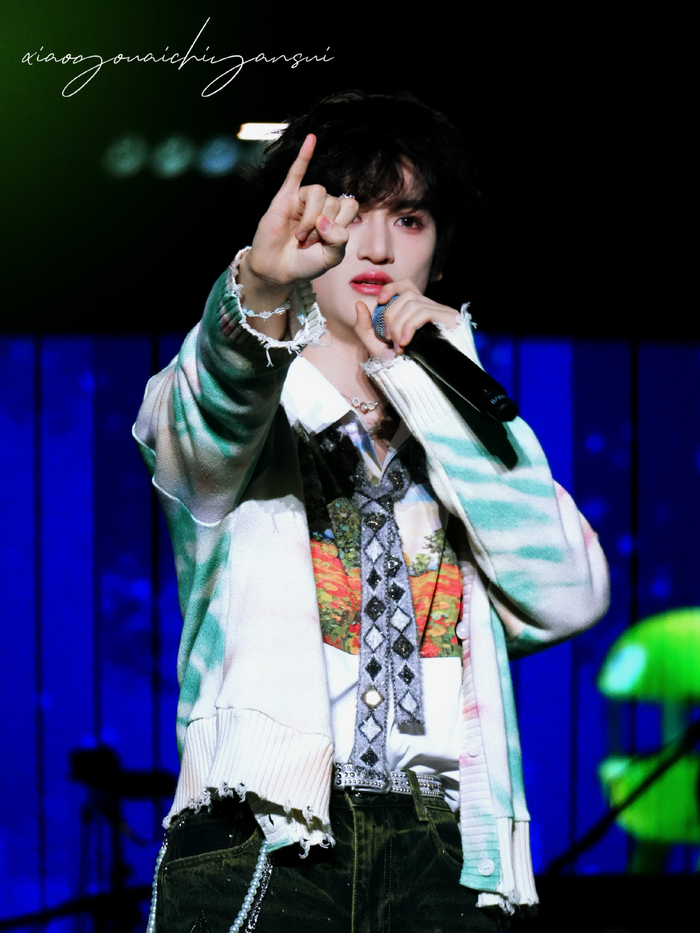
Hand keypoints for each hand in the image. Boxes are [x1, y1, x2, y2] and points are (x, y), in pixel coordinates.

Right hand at [245, 135, 358, 289]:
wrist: (277, 269)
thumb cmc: (305, 264)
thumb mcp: (330, 259)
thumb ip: (338, 241)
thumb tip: (324, 219)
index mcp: (337, 218)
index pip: (350, 205)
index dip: (342, 223)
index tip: (328, 242)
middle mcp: (322, 205)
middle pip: (333, 200)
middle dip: (322, 227)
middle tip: (309, 243)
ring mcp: (303, 200)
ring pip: (317, 191)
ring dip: (309, 217)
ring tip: (300, 236)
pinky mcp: (285, 197)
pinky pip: (296, 172)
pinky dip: (304, 155)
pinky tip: (311, 139)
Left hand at [354, 280, 458, 358]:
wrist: (424, 381)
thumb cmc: (403, 364)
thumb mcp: (377, 346)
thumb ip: (364, 327)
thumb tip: (358, 304)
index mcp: (415, 310)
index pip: (406, 285)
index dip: (391, 288)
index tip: (379, 302)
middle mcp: (429, 307)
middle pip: (407, 294)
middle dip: (391, 315)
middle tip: (389, 338)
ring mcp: (441, 312)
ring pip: (413, 303)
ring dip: (399, 324)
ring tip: (399, 345)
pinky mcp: (448, 319)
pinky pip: (424, 312)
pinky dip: (410, 326)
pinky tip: (406, 342)